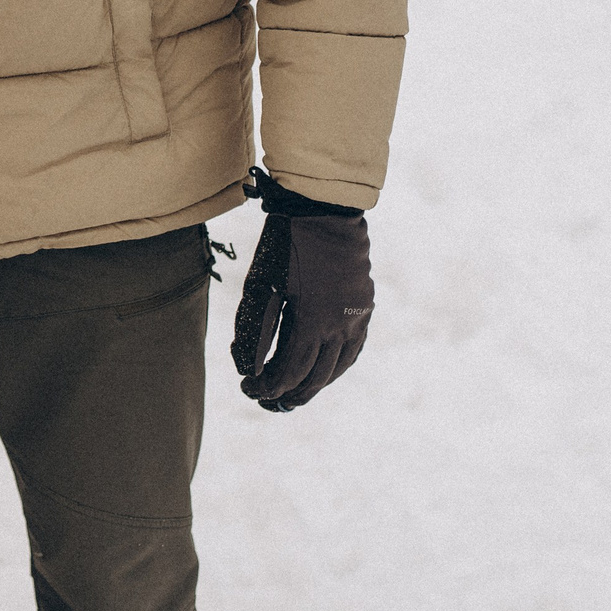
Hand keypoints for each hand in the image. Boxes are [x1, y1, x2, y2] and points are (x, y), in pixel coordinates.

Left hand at [230, 188, 373, 411]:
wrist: (323, 212)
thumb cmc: (283, 246)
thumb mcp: (259, 286)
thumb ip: (253, 331)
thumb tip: (247, 367)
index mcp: (312, 322)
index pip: (289, 372)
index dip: (267, 386)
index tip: (247, 387)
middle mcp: (340, 326)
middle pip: (315, 378)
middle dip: (289, 394)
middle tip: (266, 399)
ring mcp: (357, 318)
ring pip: (338, 368)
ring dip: (314, 384)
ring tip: (292, 393)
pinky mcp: (364, 308)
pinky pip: (354, 349)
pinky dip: (337, 366)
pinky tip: (322, 371)